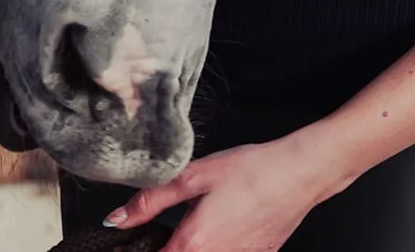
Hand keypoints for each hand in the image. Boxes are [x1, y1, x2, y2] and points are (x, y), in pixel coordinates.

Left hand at [101, 128, 345, 251]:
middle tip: (176, 222)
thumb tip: (115, 219)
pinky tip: (226, 223)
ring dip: (195, 246)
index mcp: (193, 244)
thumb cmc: (250, 170)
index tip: (134, 242)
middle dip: (170, 245)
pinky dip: (218, 245)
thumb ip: (151, 200)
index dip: (142, 249)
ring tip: (197, 223)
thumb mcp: (194, 175)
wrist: (298, 173)